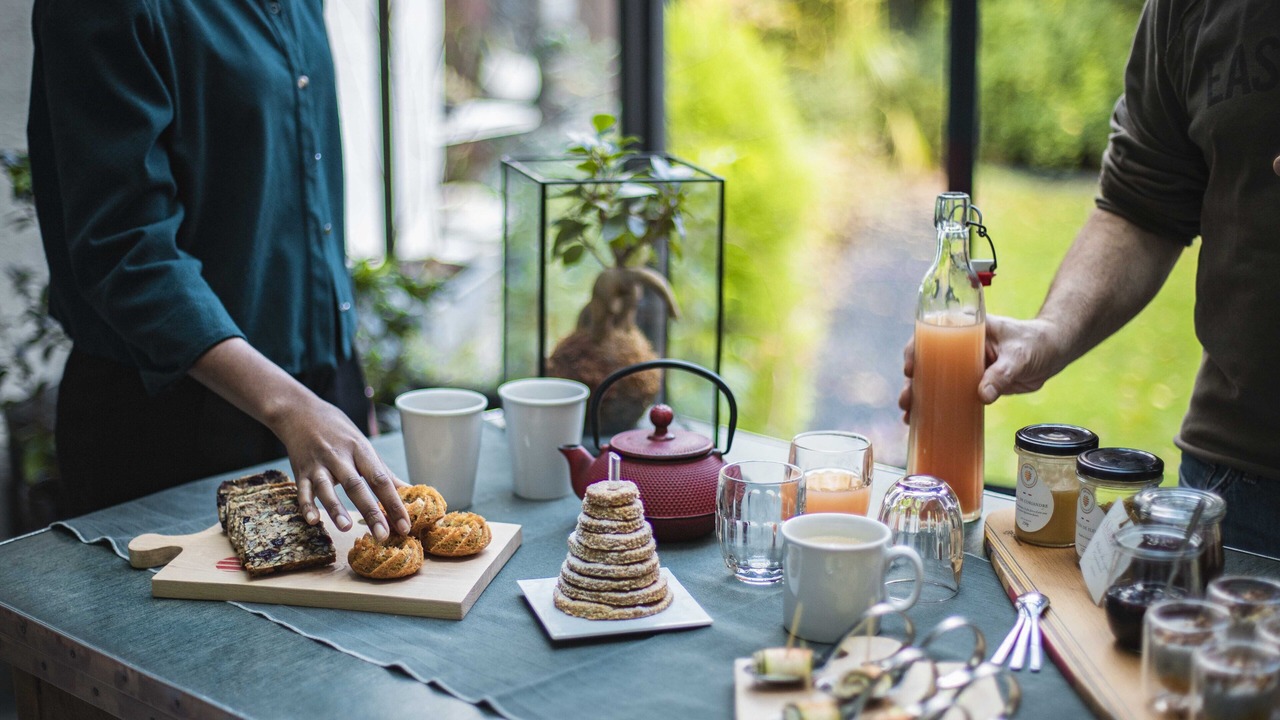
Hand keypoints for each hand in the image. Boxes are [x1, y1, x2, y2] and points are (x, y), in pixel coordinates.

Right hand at [274, 394, 411, 541]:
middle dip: (371, 512)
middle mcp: (340, 457)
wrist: (302, 413)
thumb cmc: (340, 434)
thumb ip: (384, 473)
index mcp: (361, 451)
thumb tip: (410, 493)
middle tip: (383, 536)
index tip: (405, 526)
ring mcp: (318, 464)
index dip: (394, 504)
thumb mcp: (364, 448)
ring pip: (326, 488)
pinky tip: (313, 521)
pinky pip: (302, 491)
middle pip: (356, 486)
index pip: (381, 480)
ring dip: (336, 508)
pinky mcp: (300, 471)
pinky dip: (306, 506)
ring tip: (347, 528)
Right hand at [898, 315, 1066, 421]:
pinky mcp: (972, 384)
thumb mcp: (1019, 356)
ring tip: (909, 415)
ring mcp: (963, 366)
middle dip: (912, 382)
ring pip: (934, 380)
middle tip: (907, 400)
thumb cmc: (1035, 343)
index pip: (931, 334)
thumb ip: (1001, 374)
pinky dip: (936, 407)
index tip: (910, 368)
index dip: (915, 350)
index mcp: (966, 329)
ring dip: (919, 397)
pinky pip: (949, 394)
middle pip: (926, 361)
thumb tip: (982, 396)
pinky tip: (923, 421)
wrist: (1052, 353)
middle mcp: (959, 347)